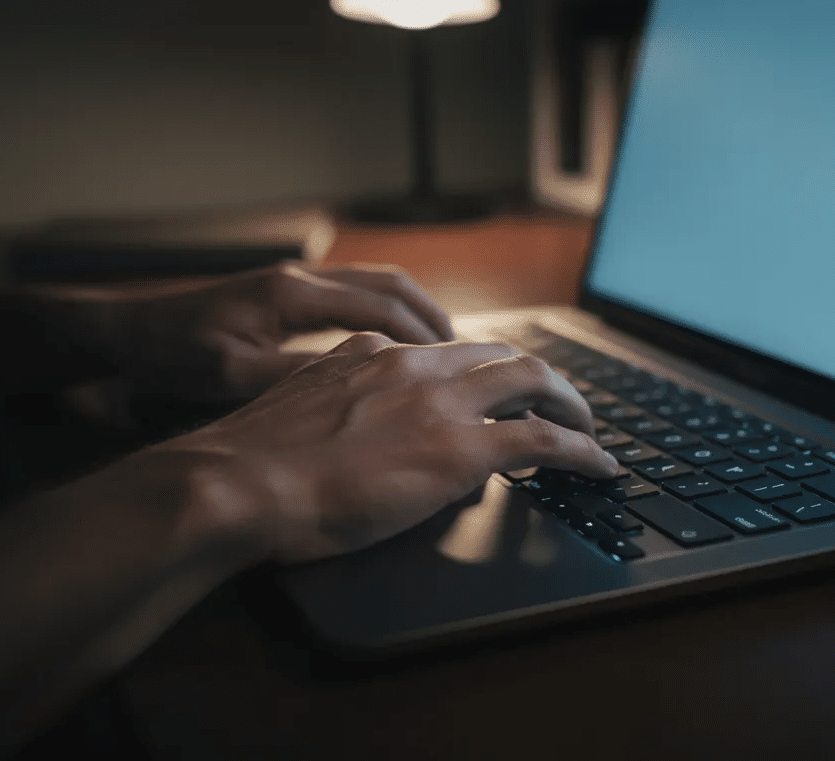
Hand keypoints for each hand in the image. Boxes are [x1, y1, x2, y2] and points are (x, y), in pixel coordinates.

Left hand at [77, 262, 456, 401]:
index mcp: (293, 294)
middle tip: (466, 354)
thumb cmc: (172, 355)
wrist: (127, 333)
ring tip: (442, 350)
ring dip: (412, 313)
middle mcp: (300, 278)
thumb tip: (357, 389)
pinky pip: (350, 296)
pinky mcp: (283, 294)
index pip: (380, 308)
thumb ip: (293, 379)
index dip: (425, 336)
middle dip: (432, 317)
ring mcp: (292, 282)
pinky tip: (389, 348)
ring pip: (373, 285)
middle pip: (389, 284)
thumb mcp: (232, 375)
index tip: (458, 364)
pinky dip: (383, 316)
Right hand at [127, 332, 622, 563]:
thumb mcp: (294, 413)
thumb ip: (332, 404)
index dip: (480, 369)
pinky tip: (599, 466)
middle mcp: (410, 364)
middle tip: (560, 402)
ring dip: (571, 404)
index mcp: (367, 351)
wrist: (235, 484)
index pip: (443, 351)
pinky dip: (581, 450)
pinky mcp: (460, 449)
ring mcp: (439, 403)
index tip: (495, 387)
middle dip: (540, 377)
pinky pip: (544, 439)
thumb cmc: (248, 465)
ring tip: (590, 429)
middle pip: (499, 353)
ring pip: (533, 380)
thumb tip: (356, 429)